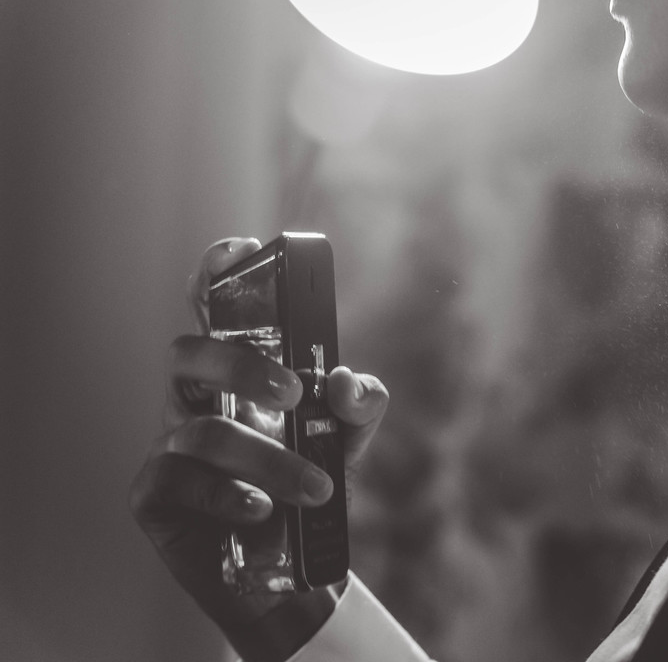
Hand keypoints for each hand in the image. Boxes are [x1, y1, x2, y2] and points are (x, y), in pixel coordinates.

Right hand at [130, 238, 388, 661]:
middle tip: (294, 395)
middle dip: (240, 365)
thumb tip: (343, 383)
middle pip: (188, 353)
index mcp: (236, 375)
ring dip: (268, 459)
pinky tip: (261, 509)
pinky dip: (226, 494)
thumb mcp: (348, 440)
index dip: (216, 273)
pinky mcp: (154, 496)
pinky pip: (178, 481)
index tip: (244, 251)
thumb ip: (359, 403)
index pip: (213, 309)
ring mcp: (169, 446)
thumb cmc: (309, 487)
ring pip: (202, 430)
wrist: (293, 571)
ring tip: (317, 488)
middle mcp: (195, 401)